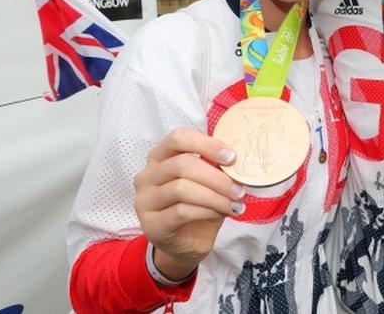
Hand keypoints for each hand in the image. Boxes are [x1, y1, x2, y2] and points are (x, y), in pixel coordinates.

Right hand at [133, 128, 245, 280]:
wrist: (186, 245)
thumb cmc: (198, 207)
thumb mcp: (209, 183)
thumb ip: (216, 168)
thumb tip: (238, 159)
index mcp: (160, 157)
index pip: (178, 138)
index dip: (206, 144)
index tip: (232, 157)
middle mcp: (147, 176)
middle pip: (182, 164)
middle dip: (216, 177)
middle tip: (239, 189)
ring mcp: (145, 201)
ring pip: (182, 188)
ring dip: (215, 196)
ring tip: (235, 204)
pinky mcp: (151, 224)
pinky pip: (181, 212)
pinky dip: (207, 211)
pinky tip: (221, 213)